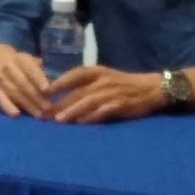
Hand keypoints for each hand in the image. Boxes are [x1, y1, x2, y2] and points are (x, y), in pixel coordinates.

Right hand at [0, 44, 52, 118]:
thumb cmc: (22, 64)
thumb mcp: (31, 61)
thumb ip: (42, 71)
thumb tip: (56, 83)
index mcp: (21, 58)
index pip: (30, 68)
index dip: (39, 79)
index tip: (48, 90)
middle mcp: (9, 67)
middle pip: (23, 83)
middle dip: (36, 97)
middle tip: (48, 109)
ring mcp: (0, 78)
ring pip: (14, 92)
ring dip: (27, 105)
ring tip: (39, 115)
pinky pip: (0, 98)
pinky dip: (7, 106)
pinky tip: (16, 114)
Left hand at [48, 65, 165, 123]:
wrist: (150, 88)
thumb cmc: (122, 83)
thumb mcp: (103, 76)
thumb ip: (85, 82)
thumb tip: (59, 89)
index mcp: (97, 71)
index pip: (75, 73)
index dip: (60, 81)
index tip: (44, 90)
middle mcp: (103, 80)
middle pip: (78, 91)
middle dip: (61, 102)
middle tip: (45, 112)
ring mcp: (112, 93)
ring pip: (89, 101)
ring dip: (73, 110)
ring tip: (60, 119)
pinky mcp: (121, 105)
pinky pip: (104, 111)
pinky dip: (93, 116)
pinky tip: (83, 122)